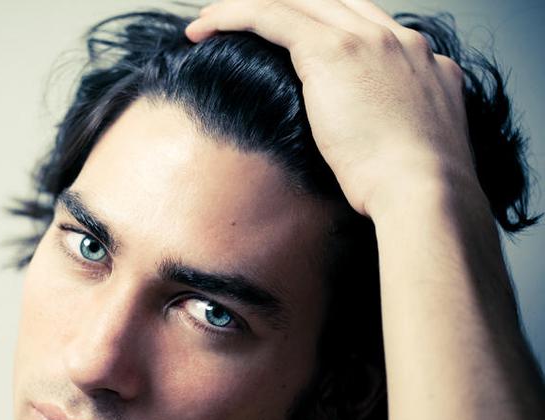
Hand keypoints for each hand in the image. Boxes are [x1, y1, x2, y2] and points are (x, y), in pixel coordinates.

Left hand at [186, 0, 475, 219]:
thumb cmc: (414, 190)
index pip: (362, 24)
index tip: (289, 38)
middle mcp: (395, 39)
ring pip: (296, 2)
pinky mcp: (333, 52)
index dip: (320, 24)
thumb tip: (367, 144)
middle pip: (328, 2)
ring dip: (245, 8)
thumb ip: (392, 131)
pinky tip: (204, 29)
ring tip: (208, 23)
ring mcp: (366, 41)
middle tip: (240, 19)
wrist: (425, 190)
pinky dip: (233, 16)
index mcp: (419, 61)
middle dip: (283, 7)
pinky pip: (270, 16)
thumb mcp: (411, 151)